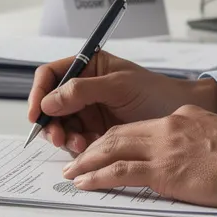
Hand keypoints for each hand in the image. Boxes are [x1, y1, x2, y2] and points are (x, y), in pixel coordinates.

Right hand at [27, 52, 216, 154]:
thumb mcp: (119, 86)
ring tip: (78, 144)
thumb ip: (82, 90)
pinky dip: (77, 147)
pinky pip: (75, 140)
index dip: (39, 92)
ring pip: (61, 125)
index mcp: (87, 67)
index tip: (37, 112)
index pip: (51, 75)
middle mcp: (83, 88)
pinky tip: (88, 148)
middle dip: (50, 121)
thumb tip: (49, 101)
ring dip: (64, 136)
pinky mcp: (96, 132)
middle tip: (57, 137)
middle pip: (50, 104)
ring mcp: (88, 111)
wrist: (180, 118)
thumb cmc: (156, 92)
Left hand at [59, 105, 216, 213]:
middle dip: (94, 147)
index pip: (141, 127)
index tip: (103, 148)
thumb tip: (195, 164)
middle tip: (76, 160)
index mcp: (184, 119)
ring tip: (71, 174)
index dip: (116, 138)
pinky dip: (97, 176)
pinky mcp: (164, 170)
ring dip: (87, 162)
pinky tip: (84, 183)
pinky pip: (120, 171)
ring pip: (112, 149)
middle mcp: (169, 127)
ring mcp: (165, 148)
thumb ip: (201, 146)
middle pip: (119, 133)